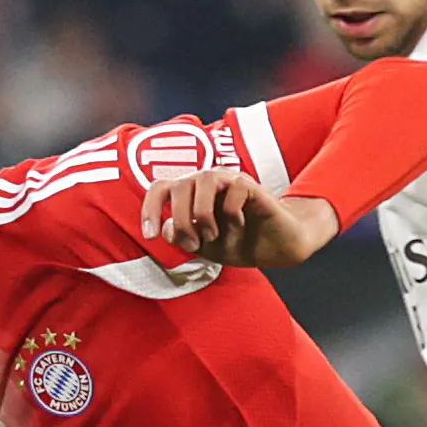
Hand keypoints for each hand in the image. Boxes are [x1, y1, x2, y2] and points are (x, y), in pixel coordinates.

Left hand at [141, 167, 328, 268]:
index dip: (150, 209)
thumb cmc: (238, 242)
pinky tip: (239, 225)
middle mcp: (206, 182)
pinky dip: (231, 213)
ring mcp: (228, 180)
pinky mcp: (251, 185)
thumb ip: (182, 237)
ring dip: (203, 214)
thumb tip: (167, 227)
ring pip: (204, 179)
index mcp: (190, 195)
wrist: (276, 247)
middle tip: (195, 244)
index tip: (150, 236)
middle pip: (179, 185)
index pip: (161, 188)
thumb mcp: (203, 247)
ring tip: (213, 235)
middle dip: (182, 220)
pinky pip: (234, 190)